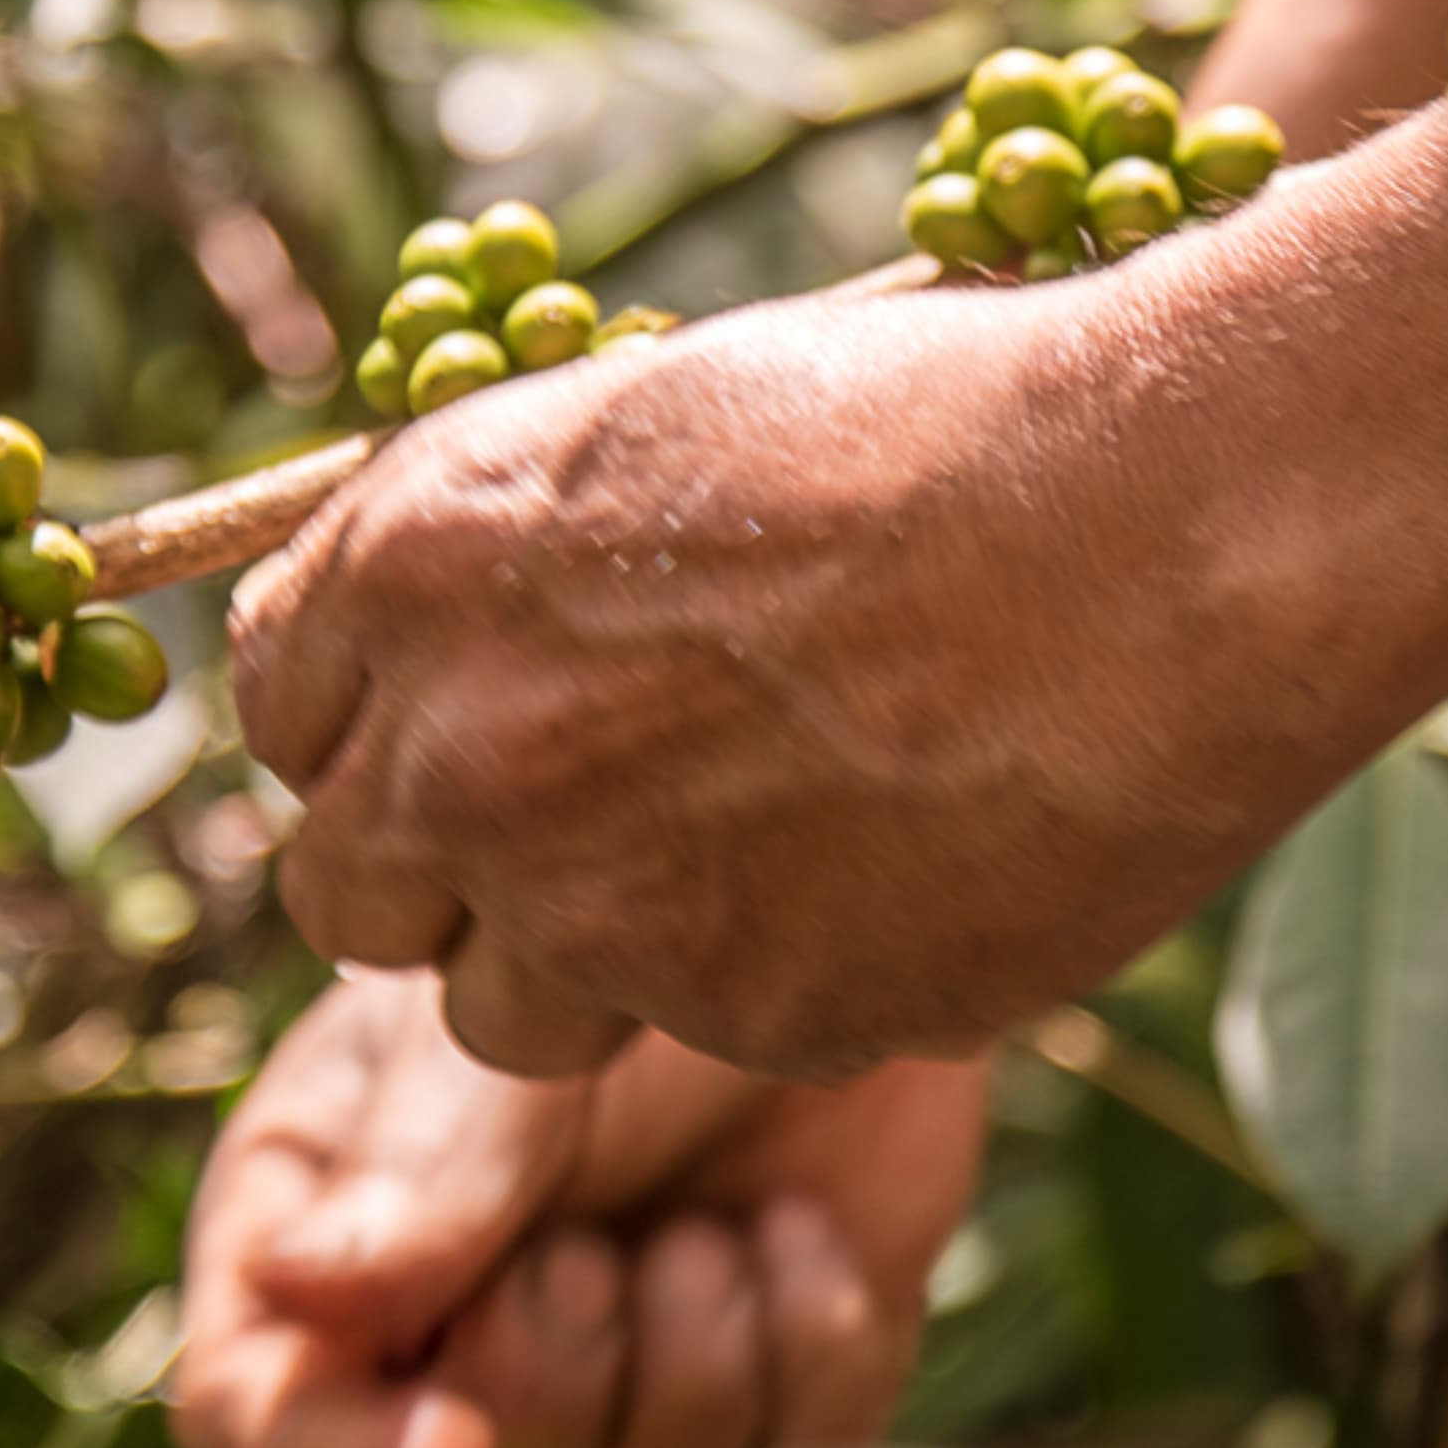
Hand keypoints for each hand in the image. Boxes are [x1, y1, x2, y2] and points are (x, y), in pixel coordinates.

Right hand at [174, 970, 985, 1447]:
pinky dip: (802, 1368)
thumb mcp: (507, 1040)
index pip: (250, 1424)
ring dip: (682, 1388)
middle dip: (542, 1401)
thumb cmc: (615, 939)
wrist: (830, 898)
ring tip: (707, 1235)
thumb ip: (423, 1172)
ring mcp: (600, 1423)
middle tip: (593, 1252)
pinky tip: (800, 1237)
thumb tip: (298, 1298)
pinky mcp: (760, 1439)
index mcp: (311, 1252)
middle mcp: (430, 1366)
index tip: (448, 1447)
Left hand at [227, 273, 1408, 1084]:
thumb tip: (426, 651)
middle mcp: (471, 755)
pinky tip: (886, 859)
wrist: (1169, 513)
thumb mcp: (649, 416)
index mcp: (419, 567)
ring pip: (505, 1010)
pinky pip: (704, 1032)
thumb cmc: (933, 415)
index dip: (367, 726)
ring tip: (745, 845)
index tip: (449, 723)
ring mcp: (605, 911)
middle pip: (348, 895)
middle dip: (437, 871)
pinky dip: (769, 974)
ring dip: (585, 956)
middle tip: (564, 826)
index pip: (279, 710)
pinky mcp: (755, 1017)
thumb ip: (492, 552)